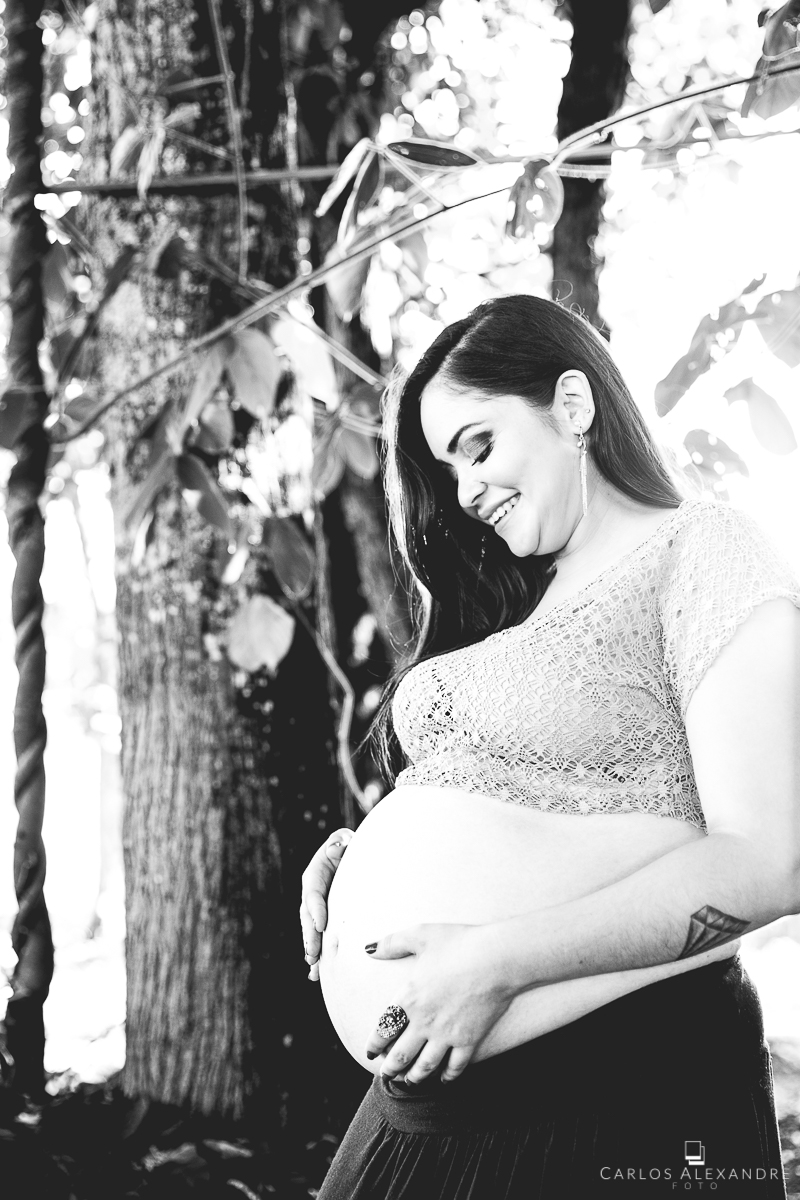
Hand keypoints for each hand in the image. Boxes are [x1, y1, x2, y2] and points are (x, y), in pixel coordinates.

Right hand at [299, 828, 352, 980]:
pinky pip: (320, 938)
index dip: (315, 909)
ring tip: (314, 968)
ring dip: (312, 949)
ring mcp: (317, 909)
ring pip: (311, 931)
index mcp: (315, 874)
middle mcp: (312, 894)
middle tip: (313, 955)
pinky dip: (319, 956)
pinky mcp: (325, 920)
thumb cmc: (350, 846)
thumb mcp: (345, 839)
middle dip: (309, 937)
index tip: (320, 925)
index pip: (313, 892)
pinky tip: (316, 975)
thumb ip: (341, 842)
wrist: (353, 856)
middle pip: (308, 917)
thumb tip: (334, 850)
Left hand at [363, 923, 514, 1083]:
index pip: (383, 1029)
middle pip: (400, 1055)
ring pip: (424, 1067)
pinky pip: (455, 1066)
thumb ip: (392, 943)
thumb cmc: (459, 943)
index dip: (374, 1044)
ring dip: (414, 1078)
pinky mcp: (469, 1040)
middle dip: (390, 1069)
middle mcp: (424, 1022)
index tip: (370, 1052)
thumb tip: (369, 949)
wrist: (497, 958)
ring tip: (409, 1082)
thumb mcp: (420, 935)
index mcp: (408, 998)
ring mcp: (446, 1034)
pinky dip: (447, 1077)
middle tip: (386, 1074)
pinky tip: (443, 1079)